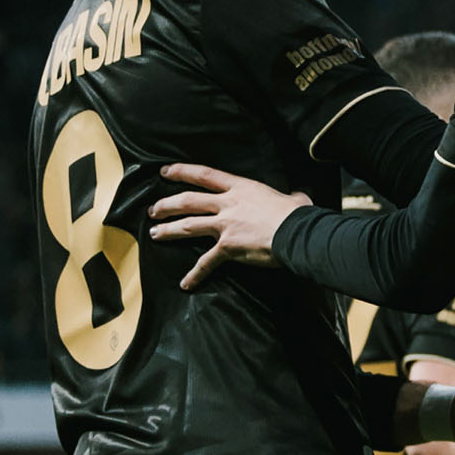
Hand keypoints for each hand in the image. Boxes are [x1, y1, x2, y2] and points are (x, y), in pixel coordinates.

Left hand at [150, 165, 309, 289]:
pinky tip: (185, 283)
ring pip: (188, 226)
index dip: (182, 172)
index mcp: (240, 188)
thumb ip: (292, 197)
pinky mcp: (228, 247)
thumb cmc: (298, 215)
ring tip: (154, 234)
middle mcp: (228, 204)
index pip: (204, 175)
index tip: (165, 171)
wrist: (297, 233)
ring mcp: (225, 226)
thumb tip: (302, 197)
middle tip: (153, 210)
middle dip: (167, 205)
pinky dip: (195, 274)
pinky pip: (207, 262)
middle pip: (188, 201)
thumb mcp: (294, 199)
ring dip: (168, 230)